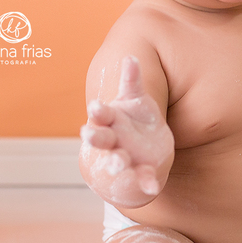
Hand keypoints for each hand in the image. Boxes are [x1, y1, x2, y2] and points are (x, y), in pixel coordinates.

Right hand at [79, 56, 173, 207]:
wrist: (142, 156)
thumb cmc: (134, 122)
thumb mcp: (134, 100)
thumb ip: (132, 81)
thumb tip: (130, 56)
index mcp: (110, 121)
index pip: (101, 115)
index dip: (98, 111)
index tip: (96, 106)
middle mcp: (113, 142)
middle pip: (101, 139)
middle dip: (95, 136)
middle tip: (87, 133)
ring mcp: (125, 159)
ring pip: (117, 160)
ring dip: (116, 161)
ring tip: (119, 162)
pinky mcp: (140, 174)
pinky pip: (143, 179)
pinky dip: (147, 183)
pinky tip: (153, 186)